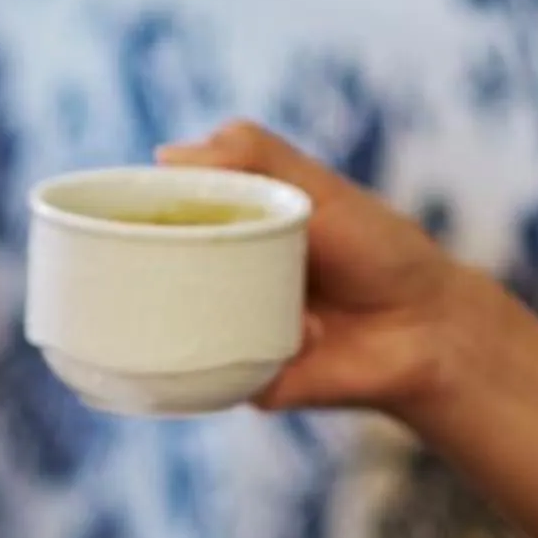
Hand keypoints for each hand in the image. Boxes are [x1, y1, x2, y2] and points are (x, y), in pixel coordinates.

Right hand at [156, 121, 501, 418]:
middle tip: (166, 254)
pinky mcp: (239, 383)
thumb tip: (166, 154)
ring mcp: (223, 336)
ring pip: (172, 328)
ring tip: (290, 291)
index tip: (108, 209)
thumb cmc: (378, 250)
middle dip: (143, 265)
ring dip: (213, 304)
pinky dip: (250, 349)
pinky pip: (214, 375)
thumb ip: (254, 156)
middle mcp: (215, 284)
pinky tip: (309, 333)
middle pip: (150, 275)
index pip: (155, 221)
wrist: (429, 329)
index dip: (127, 215)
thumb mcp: (315, 189)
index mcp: (225, 233)